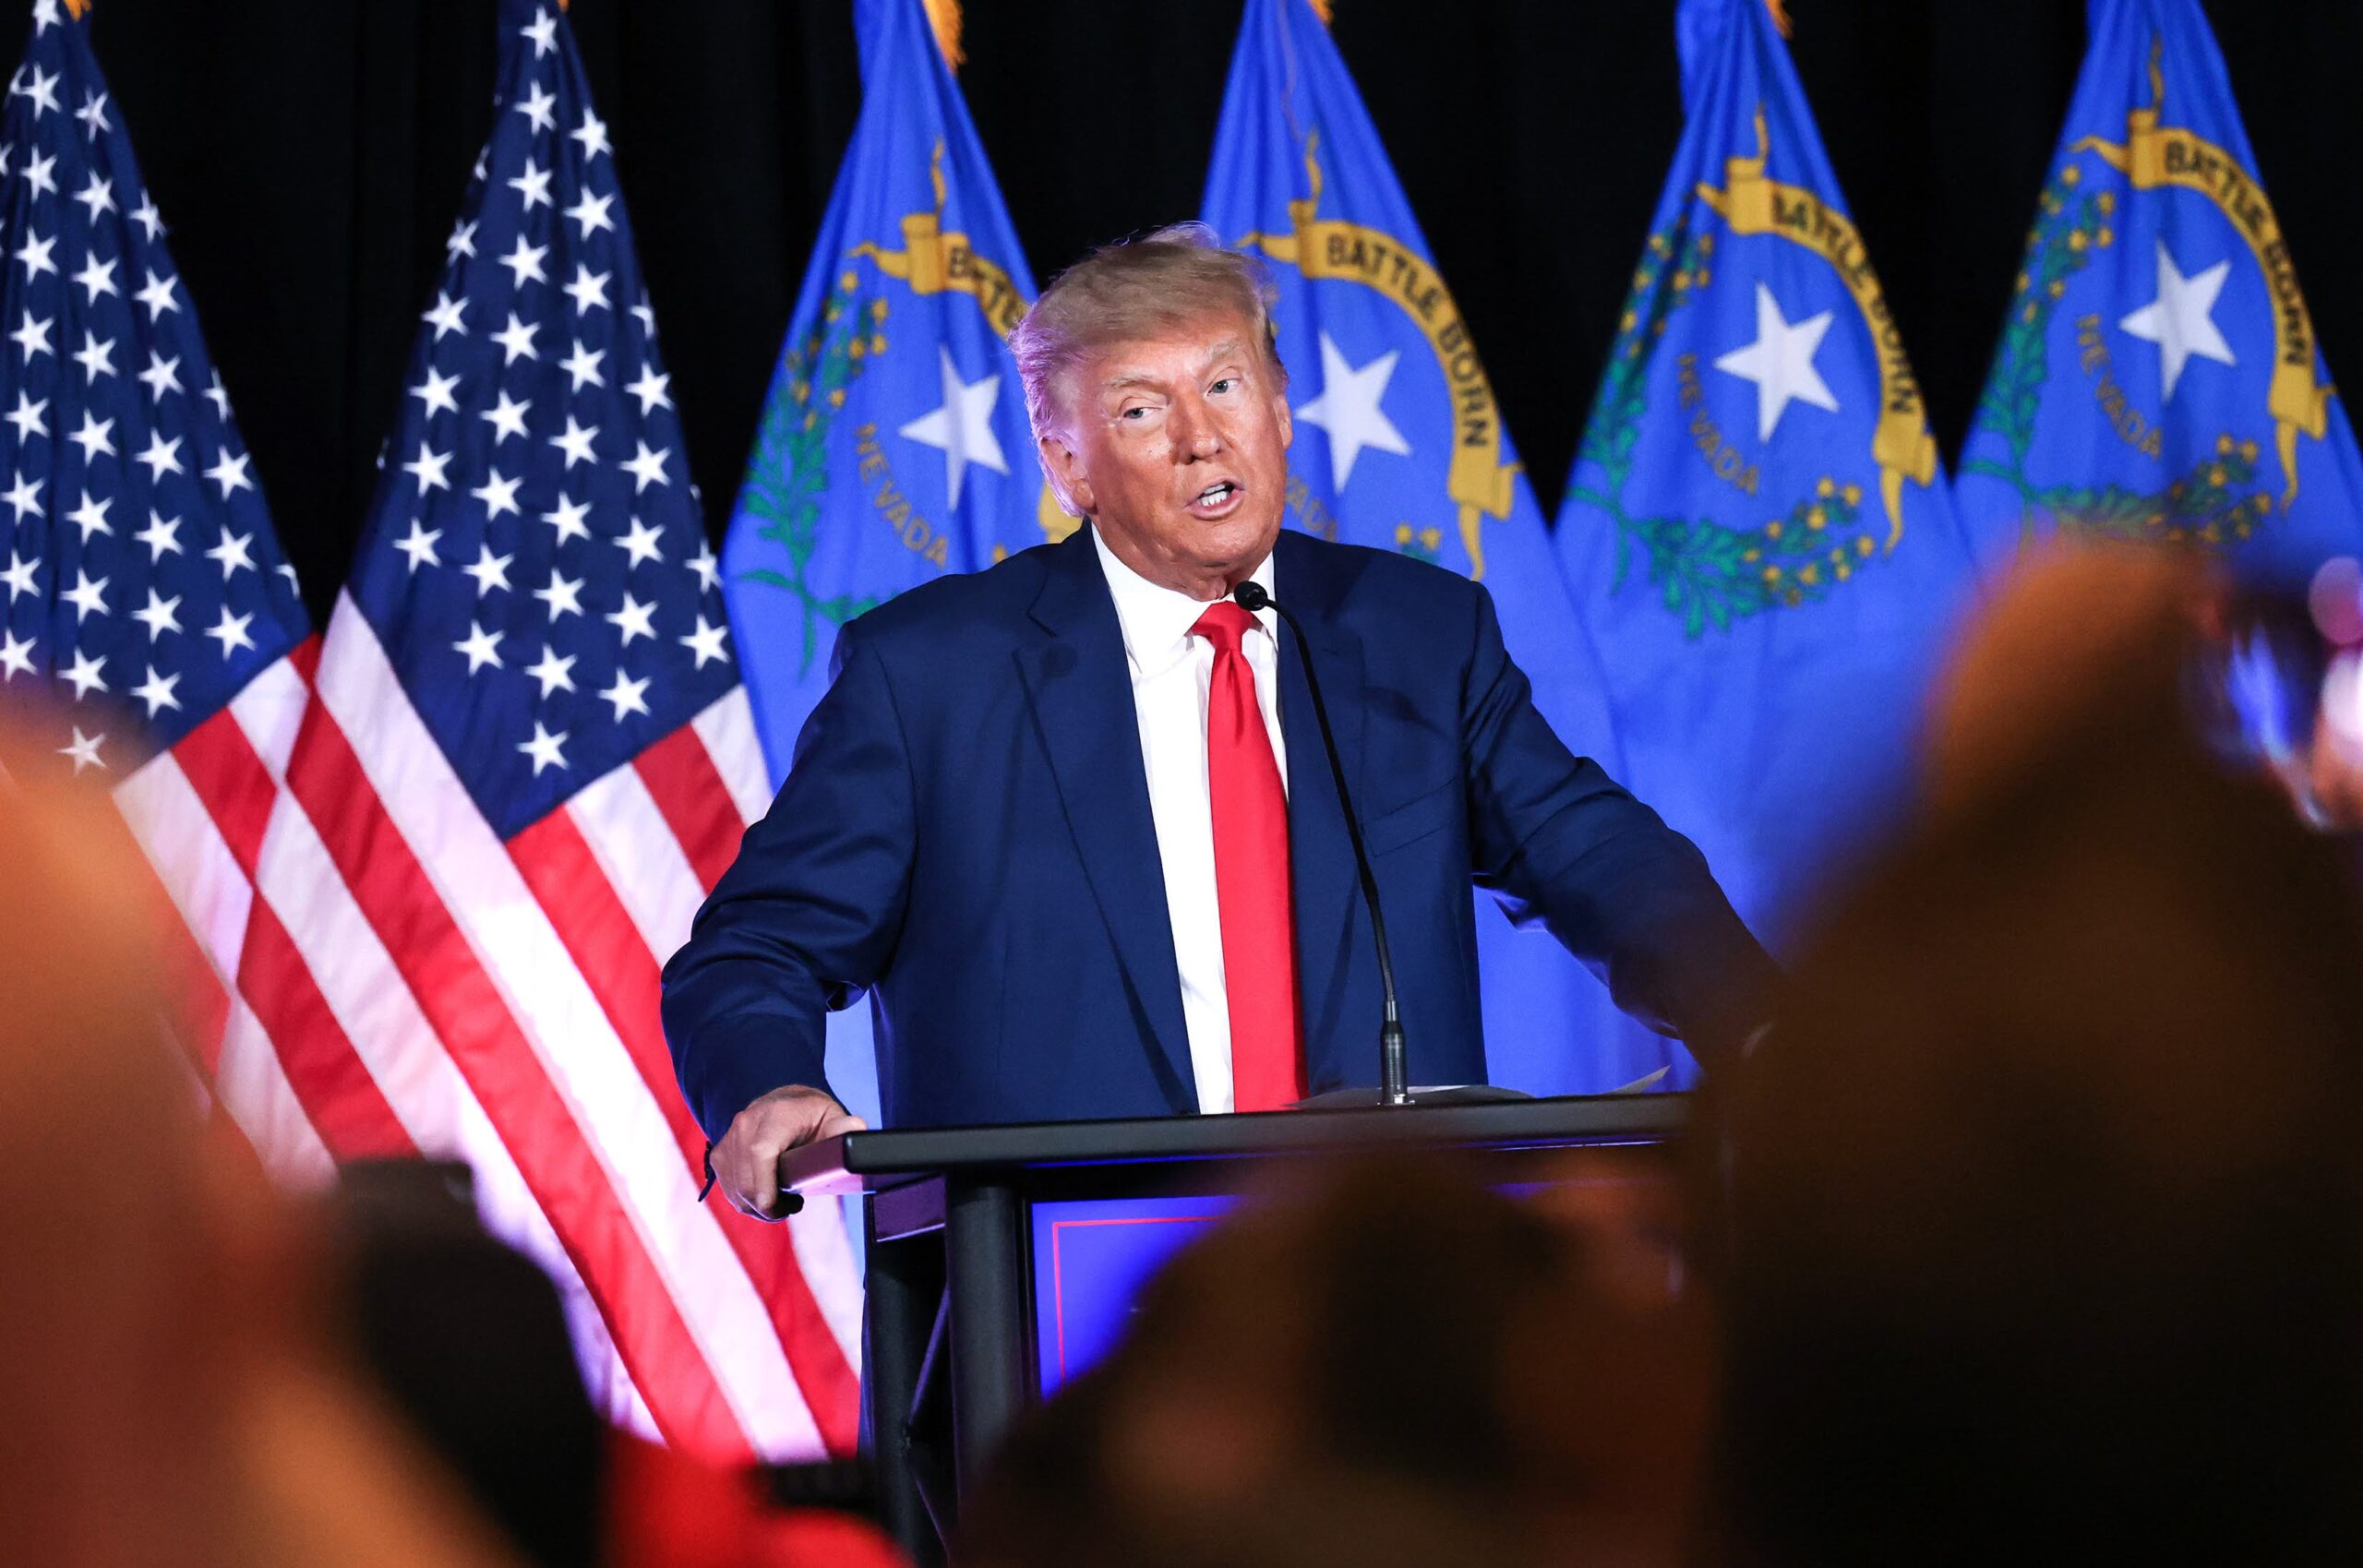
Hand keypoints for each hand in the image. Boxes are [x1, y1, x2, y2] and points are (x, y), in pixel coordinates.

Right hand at [713, 1085, 864, 1221]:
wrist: (783, 1101)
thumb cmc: (812, 1115)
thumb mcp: (833, 1118)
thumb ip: (845, 1128)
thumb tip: (857, 1129)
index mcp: (776, 1115)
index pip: (760, 1152)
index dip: (763, 1184)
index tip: (773, 1207)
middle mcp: (747, 1123)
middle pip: (747, 1179)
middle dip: (768, 1206)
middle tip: (792, 1207)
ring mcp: (730, 1138)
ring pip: (736, 1189)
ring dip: (758, 1207)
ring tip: (782, 1202)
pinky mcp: (720, 1153)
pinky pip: (728, 1189)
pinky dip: (746, 1201)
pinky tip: (766, 1195)